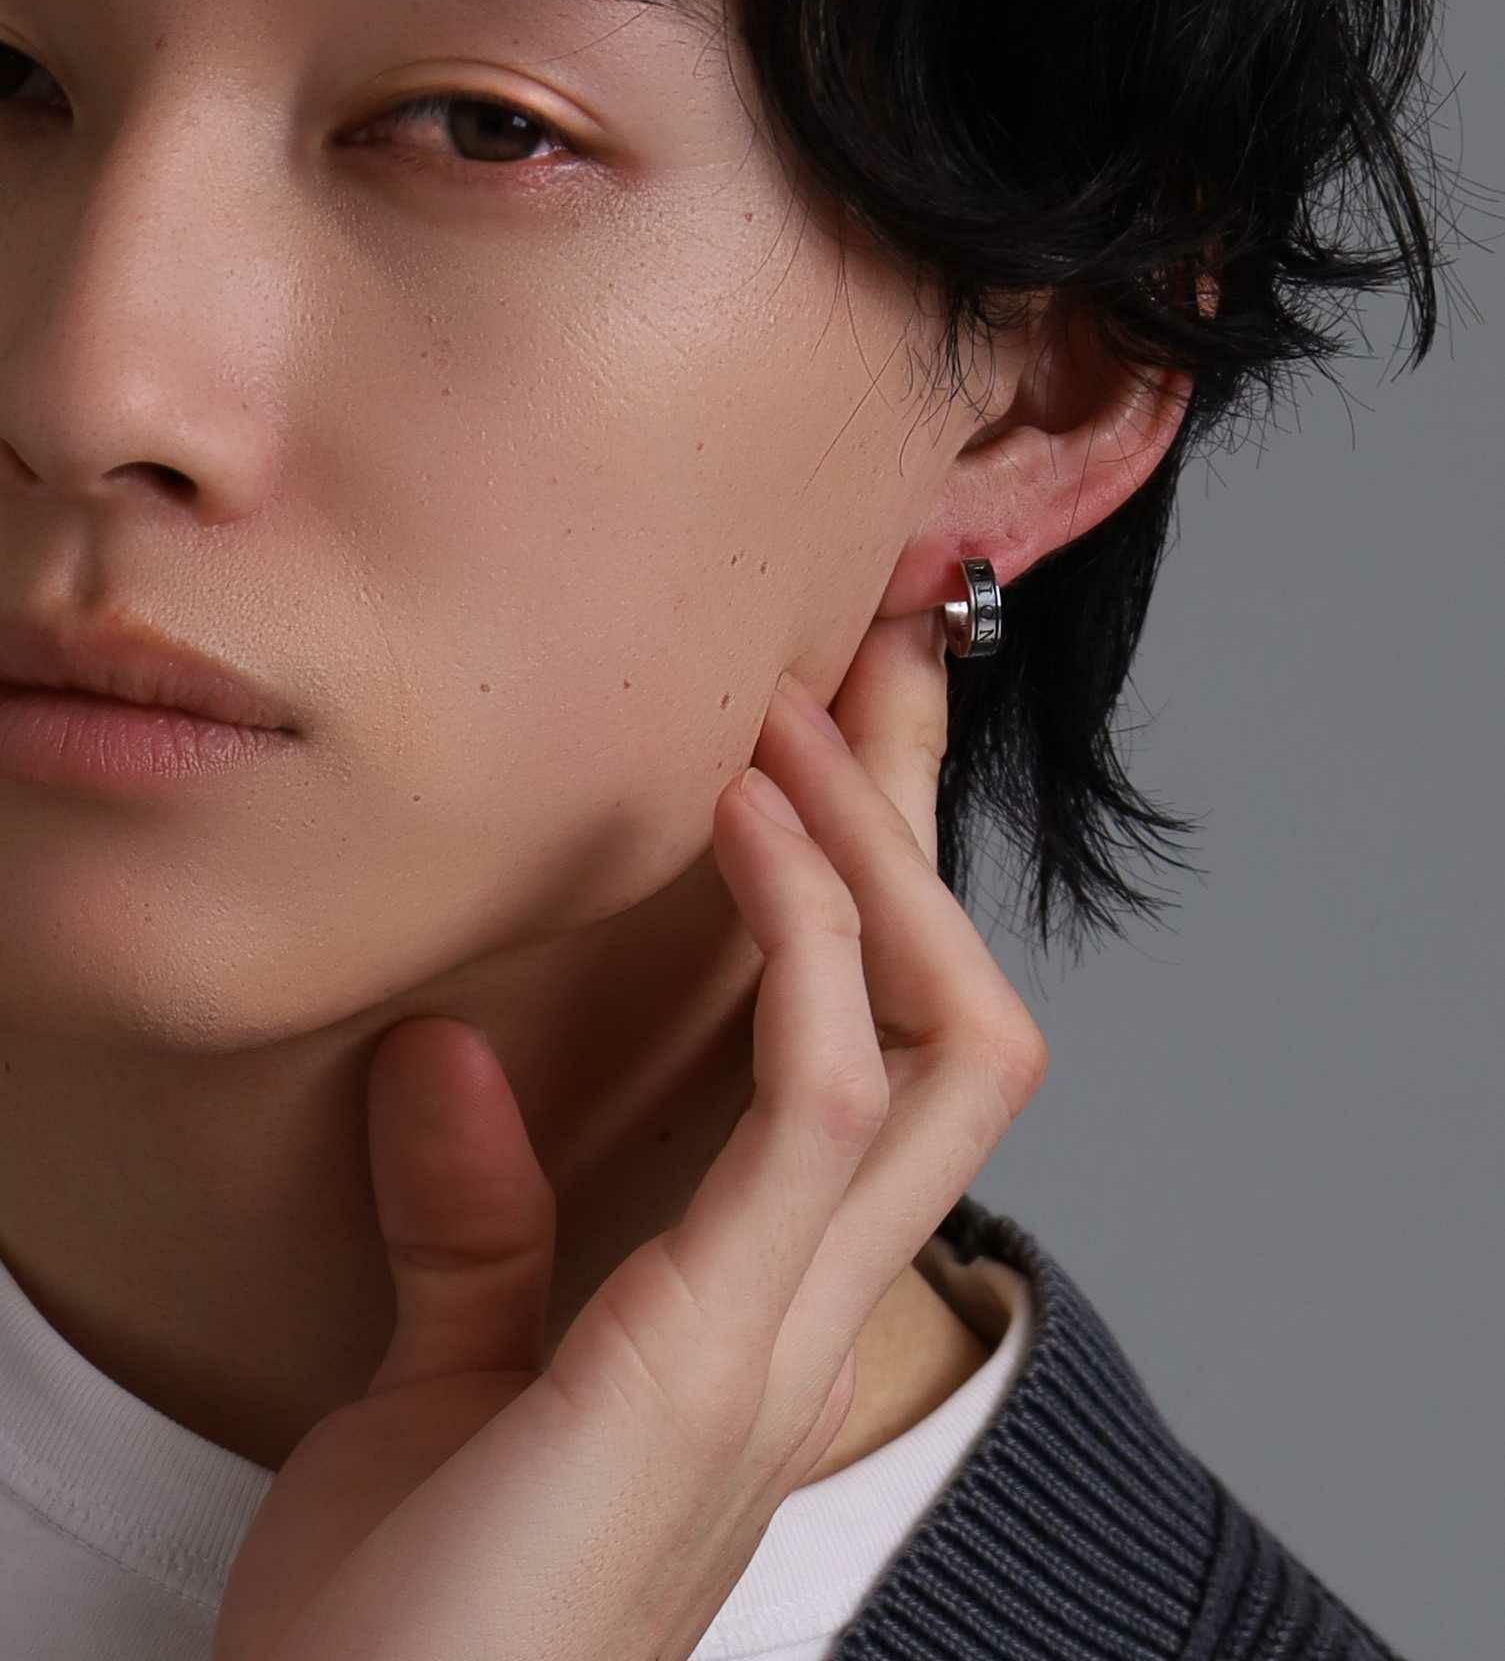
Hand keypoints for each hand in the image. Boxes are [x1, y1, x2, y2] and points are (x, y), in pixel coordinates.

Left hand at [211, 607, 1048, 1660]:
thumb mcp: (439, 1383)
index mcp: (763, 1308)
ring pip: (940, 1042)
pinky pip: (821, 1102)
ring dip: (873, 861)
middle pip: (961, 1024)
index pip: (883, 1060)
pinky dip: (805, 944)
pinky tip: (742, 832)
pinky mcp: (716, 1349)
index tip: (834, 742)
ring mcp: (785, 1329)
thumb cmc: (408, 1619)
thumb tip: (442, 1055)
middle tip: (867, 671)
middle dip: (918, 840)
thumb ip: (471, 1227)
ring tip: (791, 728)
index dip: (880, 892)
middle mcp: (811, 1308)